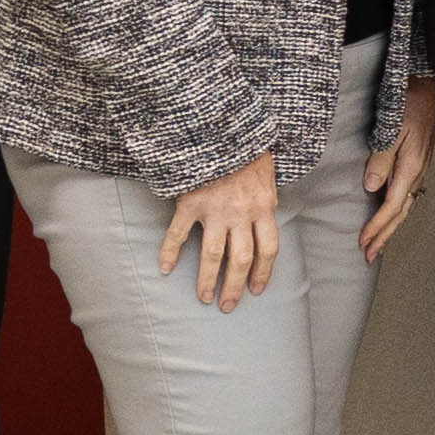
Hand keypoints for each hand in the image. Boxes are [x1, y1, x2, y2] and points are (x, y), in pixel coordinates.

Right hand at [161, 150, 281, 310]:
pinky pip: (179, 233)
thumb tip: (267, 217)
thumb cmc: (248, 151)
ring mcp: (215, 210)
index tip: (256, 290)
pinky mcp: (190, 202)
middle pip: (242, 260)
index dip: (263, 273)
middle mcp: (242, 213)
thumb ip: (266, 199)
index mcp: (265, 207)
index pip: (269, 250)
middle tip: (227, 305)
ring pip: (213, 255)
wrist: (224, 128)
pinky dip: (170, 252)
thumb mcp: (268, 176)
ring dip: (208, 279)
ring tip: (203, 297)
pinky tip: (165, 268)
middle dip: (234, 287)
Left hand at [358, 79, 434, 259]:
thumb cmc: (411, 103)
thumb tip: (372, 187)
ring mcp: (419, 171)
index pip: (391, 206)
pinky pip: (406, 197)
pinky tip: (391, 217)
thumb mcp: (393, 127)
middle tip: (368, 255)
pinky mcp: (417, 166)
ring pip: (404, 208)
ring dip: (390, 228)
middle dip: (384, 236)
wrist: (431, 88)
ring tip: (378, 244)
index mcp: (411, 167)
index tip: (362, 242)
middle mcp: (417, 174)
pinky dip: (396, 213)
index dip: (376, 227)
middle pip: (399, 214)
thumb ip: (381, 157)